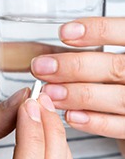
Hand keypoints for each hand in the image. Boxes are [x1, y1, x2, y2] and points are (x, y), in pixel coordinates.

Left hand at [30, 17, 124, 146]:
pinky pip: (120, 126)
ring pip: (118, 98)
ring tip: (50, 92)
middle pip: (116, 67)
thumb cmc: (116, 75)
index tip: (64, 33)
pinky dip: (94, 122)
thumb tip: (51, 52)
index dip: (97, 31)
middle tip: (42, 68)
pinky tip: (70, 116)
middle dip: (74, 67)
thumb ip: (91, 53)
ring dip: (78, 95)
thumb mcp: (109, 58)